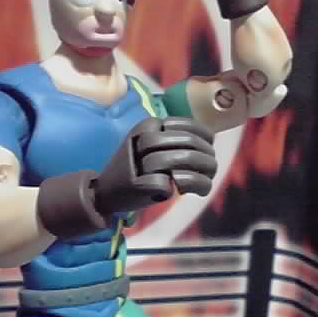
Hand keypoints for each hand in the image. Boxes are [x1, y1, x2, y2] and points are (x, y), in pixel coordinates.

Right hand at [93, 117, 216, 215]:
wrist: (106, 192)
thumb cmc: (135, 170)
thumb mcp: (150, 146)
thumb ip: (173, 139)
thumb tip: (209, 138)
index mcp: (146, 126)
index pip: (184, 124)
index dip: (203, 134)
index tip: (210, 144)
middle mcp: (141, 141)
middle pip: (186, 143)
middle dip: (205, 157)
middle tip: (211, 167)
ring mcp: (138, 163)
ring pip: (179, 162)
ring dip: (200, 174)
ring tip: (205, 182)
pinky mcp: (138, 186)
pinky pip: (168, 182)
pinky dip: (181, 187)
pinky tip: (186, 191)